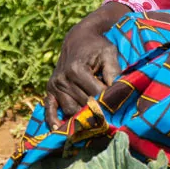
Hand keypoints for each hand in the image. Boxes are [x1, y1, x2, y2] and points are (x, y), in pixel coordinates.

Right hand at [44, 2, 128, 130]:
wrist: (79, 39)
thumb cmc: (97, 46)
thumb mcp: (109, 53)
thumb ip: (113, 71)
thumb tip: (119, 91)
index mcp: (76, 70)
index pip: (96, 94)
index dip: (109, 101)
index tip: (120, 108)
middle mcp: (63, 79)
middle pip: (83, 104)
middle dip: (98, 111)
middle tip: (112, 119)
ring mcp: (54, 86)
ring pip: (70, 110)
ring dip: (82, 117)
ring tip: (96, 123)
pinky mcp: (50, 90)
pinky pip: (49, 109)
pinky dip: (53, 120)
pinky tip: (59, 129)